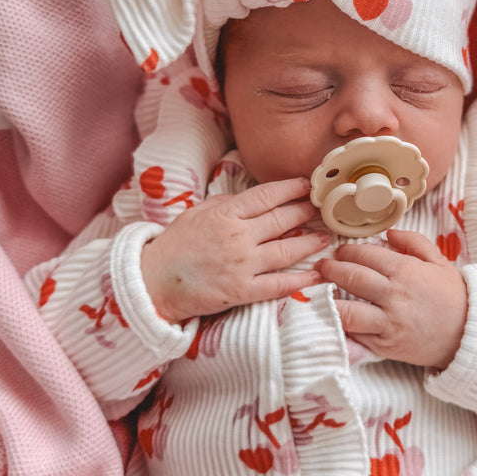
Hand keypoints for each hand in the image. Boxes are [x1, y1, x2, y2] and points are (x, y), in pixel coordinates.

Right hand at [141, 177, 328, 322]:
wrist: (152, 282)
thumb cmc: (173, 246)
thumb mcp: (196, 213)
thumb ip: (226, 203)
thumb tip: (252, 198)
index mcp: (226, 214)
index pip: (268, 195)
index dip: (291, 188)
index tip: (306, 184)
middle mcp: (239, 237)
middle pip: (283, 219)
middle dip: (306, 211)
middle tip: (322, 208)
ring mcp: (243, 265)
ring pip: (287, 250)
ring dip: (310, 242)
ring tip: (325, 237)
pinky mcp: (243, 291)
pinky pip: (279, 284)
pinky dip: (301, 279)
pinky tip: (317, 274)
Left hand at [318, 229, 466, 370]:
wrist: (470, 334)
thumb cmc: (454, 297)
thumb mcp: (439, 262)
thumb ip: (414, 242)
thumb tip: (388, 233)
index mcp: (406, 271)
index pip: (365, 255)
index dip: (347, 252)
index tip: (339, 252)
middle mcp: (394, 295)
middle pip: (351, 278)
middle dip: (331, 270)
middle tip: (322, 267)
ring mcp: (389, 322)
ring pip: (346, 310)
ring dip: (329, 300)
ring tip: (323, 292)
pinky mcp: (386, 345)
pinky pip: (356, 335)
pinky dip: (343, 325)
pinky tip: (336, 317)